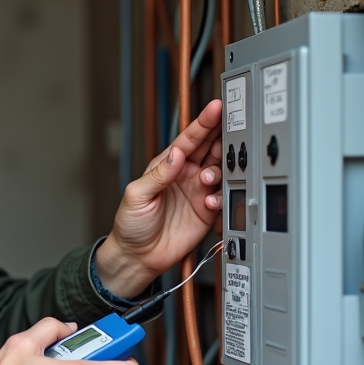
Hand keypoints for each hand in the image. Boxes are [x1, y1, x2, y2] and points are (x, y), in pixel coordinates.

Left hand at [95, 100, 223, 297]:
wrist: (138, 257)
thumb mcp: (137, 196)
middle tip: (232, 134)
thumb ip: (158, 176)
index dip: (204, 123)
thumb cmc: (131, 225)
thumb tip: (176, 155)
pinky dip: (221, 196)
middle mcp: (186, 174)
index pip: (189, 139)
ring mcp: (199, 191)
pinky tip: (209, 202)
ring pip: (222, 170)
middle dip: (222, 139)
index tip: (217, 108)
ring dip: (221, 170)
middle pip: (211, 149)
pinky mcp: (207, 211)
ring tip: (208, 179)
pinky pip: (223, 197)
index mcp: (168, 165)